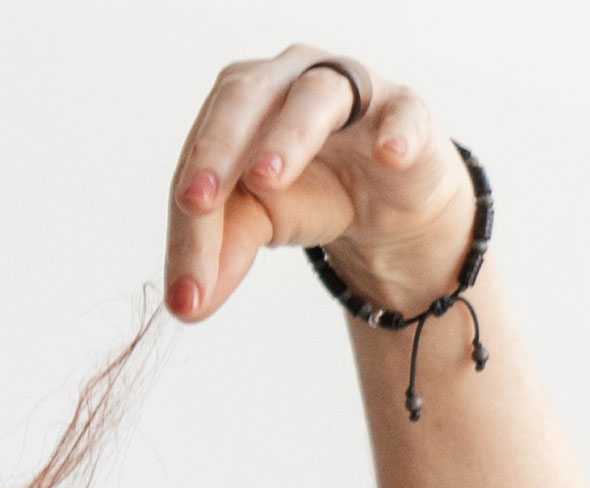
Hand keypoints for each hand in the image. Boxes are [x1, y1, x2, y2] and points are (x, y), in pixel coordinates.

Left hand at [164, 47, 478, 323]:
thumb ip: (220, 254)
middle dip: (216, 149)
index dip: (188, 224)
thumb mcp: (255, 224)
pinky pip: (402, 113)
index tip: (185, 289)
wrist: (381, 200)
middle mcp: (288, 79)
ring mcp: (350, 89)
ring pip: (316, 94)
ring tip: (266, 178)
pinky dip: (395, 132)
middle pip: (244, 96)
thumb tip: (187, 306)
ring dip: (289, 135)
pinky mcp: (404, 111)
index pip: (201, 156)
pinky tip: (387, 155)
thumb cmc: (305, 193)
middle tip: (196, 201)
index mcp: (238, 105)